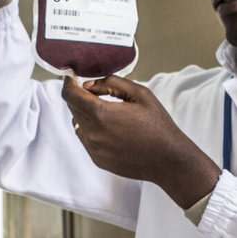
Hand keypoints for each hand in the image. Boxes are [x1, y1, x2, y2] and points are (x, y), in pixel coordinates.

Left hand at [62, 76, 221, 207]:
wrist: (168, 159)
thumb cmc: (157, 125)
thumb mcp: (140, 94)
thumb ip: (112, 83)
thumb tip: (90, 84)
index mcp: (101, 114)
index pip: (70, 95)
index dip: (68, 84)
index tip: (72, 78)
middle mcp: (92, 133)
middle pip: (73, 109)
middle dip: (79, 97)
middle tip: (94, 91)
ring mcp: (94, 149)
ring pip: (78, 124)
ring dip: (85, 114)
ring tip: (106, 110)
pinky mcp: (98, 159)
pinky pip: (86, 139)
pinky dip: (92, 129)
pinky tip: (111, 128)